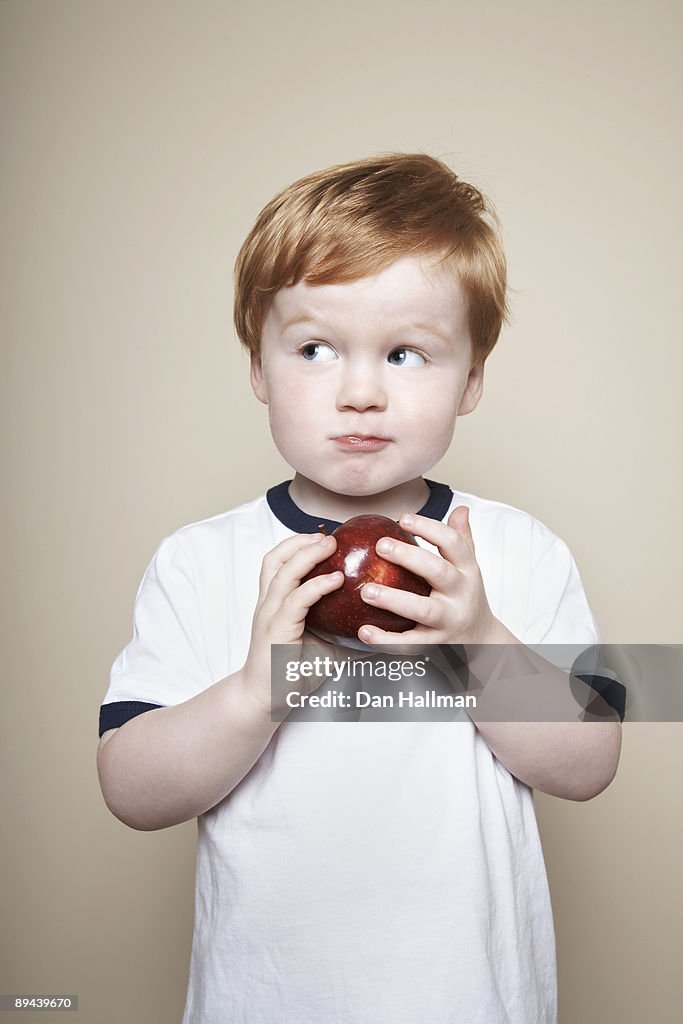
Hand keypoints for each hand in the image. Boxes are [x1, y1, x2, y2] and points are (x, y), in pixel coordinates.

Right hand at [242, 532, 344, 713]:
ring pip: (283, 573)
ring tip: (331, 546)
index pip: (280, 561)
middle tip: (330, 535)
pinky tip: (336, 580)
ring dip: (307, 555)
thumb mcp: (327, 645)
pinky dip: (315, 586)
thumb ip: (349, 632)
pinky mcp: (276, 630)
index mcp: (276, 602)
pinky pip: (295, 601)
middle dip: (301, 541)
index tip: (325, 536)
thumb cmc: (294, 672)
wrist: (266, 700)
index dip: (299, 543)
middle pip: (275, 558)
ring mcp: (269, 615)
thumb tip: (386, 629)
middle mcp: (269, 604)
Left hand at [356, 506, 507, 647]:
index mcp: (467, 571)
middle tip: (381, 545)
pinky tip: (363, 631)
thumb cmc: (466, 597)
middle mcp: (460, 594)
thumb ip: (463, 539)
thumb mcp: (469, 568)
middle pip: (438, 572)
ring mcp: (448, 621)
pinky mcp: (435, 645)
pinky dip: (386, 640)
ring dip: (394, 600)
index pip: (453, 543)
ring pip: (424, 610)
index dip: (429, 527)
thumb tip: (461, 508)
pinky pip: (410, 644)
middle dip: (410, 558)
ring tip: (366, 591)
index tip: (403, 518)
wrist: (482, 640)